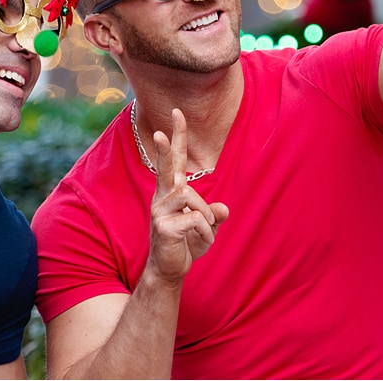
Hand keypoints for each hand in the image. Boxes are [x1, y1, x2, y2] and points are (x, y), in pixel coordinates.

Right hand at [146, 108, 229, 282]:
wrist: (170, 270)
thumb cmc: (186, 244)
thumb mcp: (207, 227)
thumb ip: (214, 215)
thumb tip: (223, 210)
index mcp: (173, 191)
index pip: (176, 160)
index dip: (178, 136)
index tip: (177, 113)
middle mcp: (163, 197)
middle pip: (166, 167)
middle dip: (165, 148)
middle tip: (159, 131)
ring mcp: (160, 211)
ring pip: (192, 198)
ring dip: (206, 214)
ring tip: (205, 230)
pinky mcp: (162, 226)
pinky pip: (195, 220)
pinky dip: (204, 232)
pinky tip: (198, 241)